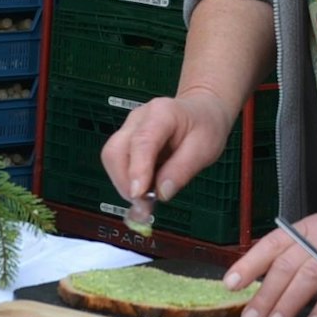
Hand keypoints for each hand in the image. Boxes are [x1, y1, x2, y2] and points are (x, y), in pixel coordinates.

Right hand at [99, 92, 236, 203]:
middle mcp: (139, 118)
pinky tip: (144, 189)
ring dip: (124, 184)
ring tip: (146, 200)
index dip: (137, 170)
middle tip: (145, 205)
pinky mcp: (126, 139)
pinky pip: (117, 162)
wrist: (202, 110)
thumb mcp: (204, 149)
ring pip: (112, 158)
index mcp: (162, 114)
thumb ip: (182, 170)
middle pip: (116, 151)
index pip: (142, 141)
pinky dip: (127, 180)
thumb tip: (162, 194)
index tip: (139, 195)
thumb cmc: (205, 126)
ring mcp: (129, 128)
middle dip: (125, 182)